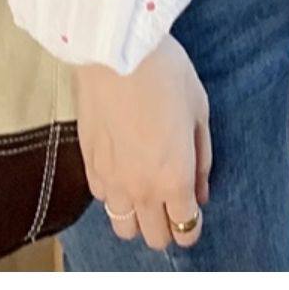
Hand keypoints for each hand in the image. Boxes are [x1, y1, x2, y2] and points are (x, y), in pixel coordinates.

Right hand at [73, 32, 211, 252]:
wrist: (116, 52)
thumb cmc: (166, 75)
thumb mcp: (199, 111)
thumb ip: (201, 159)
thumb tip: (200, 194)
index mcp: (174, 179)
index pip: (185, 229)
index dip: (192, 226)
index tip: (193, 211)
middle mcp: (140, 190)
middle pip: (154, 238)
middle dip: (167, 228)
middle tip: (172, 204)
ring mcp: (110, 180)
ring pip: (123, 227)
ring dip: (138, 217)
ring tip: (145, 192)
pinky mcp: (87, 164)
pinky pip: (102, 199)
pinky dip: (115, 195)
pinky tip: (123, 171)